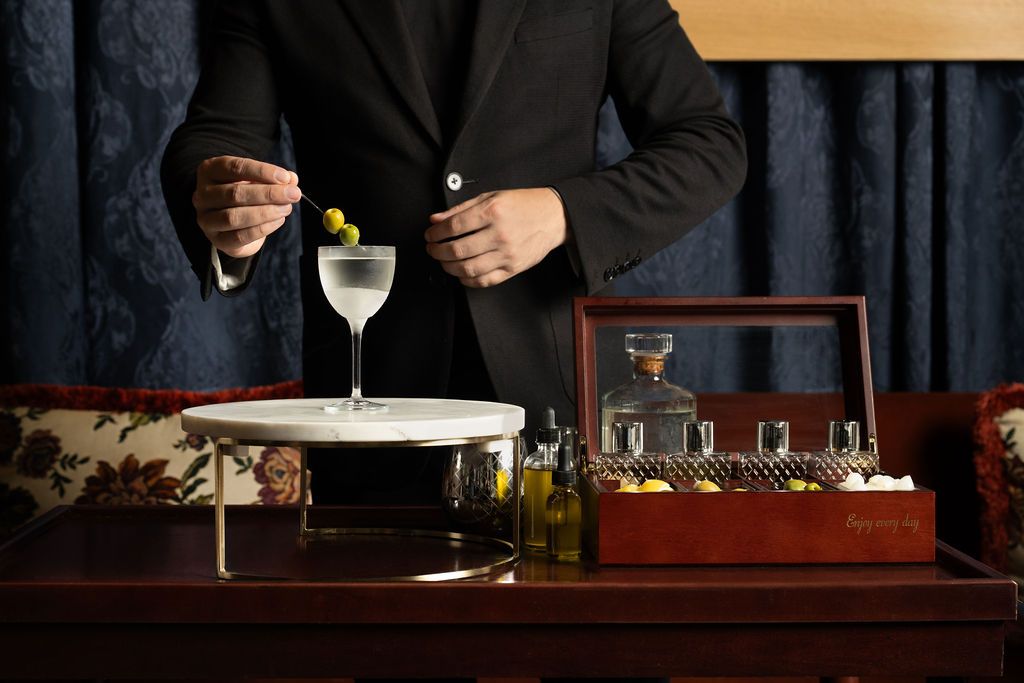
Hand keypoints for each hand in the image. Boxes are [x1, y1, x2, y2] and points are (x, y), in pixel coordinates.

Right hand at [192, 155, 299, 257]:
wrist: (233, 223)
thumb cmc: (246, 194)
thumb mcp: (258, 181)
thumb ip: (275, 179)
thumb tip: (292, 179)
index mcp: (210, 171)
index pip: (234, 168)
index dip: (262, 172)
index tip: (285, 177)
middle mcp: (202, 194)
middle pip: (235, 194)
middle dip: (268, 194)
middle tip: (293, 194)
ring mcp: (206, 219)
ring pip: (234, 217)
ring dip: (266, 212)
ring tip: (286, 208)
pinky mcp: (217, 240)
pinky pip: (239, 236)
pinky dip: (263, 228)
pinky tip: (279, 220)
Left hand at [424, 188, 567, 287]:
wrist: (554, 217)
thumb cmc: (524, 205)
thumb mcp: (491, 196)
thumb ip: (461, 209)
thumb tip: (436, 219)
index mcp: (493, 212)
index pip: (454, 227)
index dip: (435, 233)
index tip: (430, 235)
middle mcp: (500, 234)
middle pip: (457, 250)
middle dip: (437, 252)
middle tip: (432, 249)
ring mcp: (507, 254)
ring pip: (468, 269)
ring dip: (449, 267)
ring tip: (443, 261)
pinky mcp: (513, 269)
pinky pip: (485, 281)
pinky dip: (468, 280)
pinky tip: (462, 273)